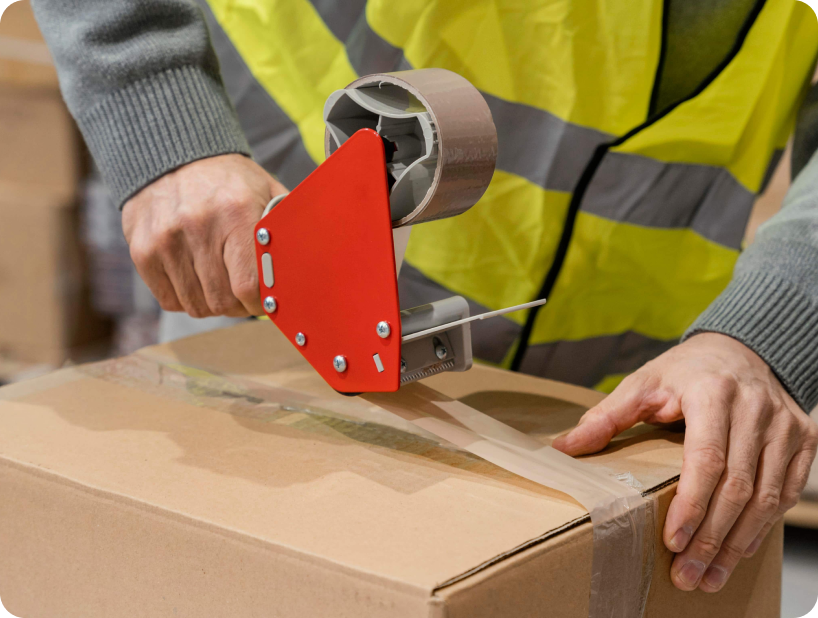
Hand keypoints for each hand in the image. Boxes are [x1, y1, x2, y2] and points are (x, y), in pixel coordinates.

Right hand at [122, 154, 285, 316]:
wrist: (173, 156)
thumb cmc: (230, 182)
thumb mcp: (266, 191)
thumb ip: (285, 229)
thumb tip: (305, 271)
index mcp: (235, 211)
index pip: (248, 285)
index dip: (259, 303)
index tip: (264, 300)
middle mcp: (197, 224)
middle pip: (221, 300)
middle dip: (238, 306)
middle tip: (243, 294)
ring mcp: (165, 238)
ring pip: (195, 305)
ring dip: (212, 304)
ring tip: (220, 284)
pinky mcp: (141, 250)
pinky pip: (169, 300)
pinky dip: (186, 298)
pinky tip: (195, 278)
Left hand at [552, 333, 817, 592]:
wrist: (740, 350)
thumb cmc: (685, 372)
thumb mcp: (642, 384)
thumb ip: (606, 417)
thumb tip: (563, 447)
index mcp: (711, 392)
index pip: (706, 457)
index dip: (691, 503)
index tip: (672, 541)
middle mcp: (754, 408)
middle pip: (738, 486)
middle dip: (711, 537)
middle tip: (687, 574)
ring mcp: (784, 426)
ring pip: (767, 497)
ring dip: (738, 542)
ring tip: (709, 576)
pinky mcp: (803, 441)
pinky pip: (787, 493)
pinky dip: (762, 527)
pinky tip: (738, 550)